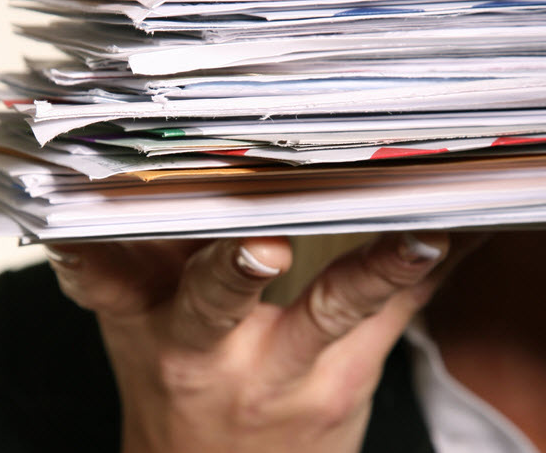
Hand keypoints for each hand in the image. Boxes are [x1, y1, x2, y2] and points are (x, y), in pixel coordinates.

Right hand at [46, 232, 451, 452]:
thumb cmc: (172, 376)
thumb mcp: (138, 318)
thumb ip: (138, 245)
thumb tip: (124, 165)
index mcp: (149, 320)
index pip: (105, 279)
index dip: (92, 252)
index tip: (92, 216)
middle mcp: (208, 349)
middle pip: (214, 302)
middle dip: (233, 270)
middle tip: (262, 244)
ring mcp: (283, 371)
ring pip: (330, 313)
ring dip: (373, 270)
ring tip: (417, 236)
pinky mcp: (345, 382)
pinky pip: (392, 321)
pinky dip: (421, 276)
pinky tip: (453, 240)